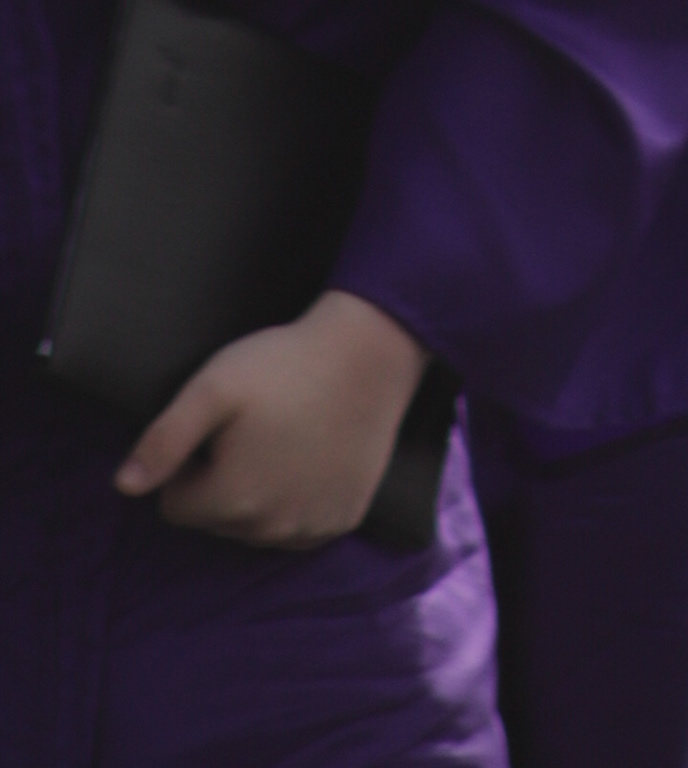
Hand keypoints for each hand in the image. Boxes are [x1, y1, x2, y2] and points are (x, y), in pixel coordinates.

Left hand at [118, 289, 429, 546]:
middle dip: (224, 481)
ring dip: (261, 494)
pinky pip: (301, 526)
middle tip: (254, 428)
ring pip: (258, 526)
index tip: (219, 428)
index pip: (176, 504)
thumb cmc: (286, 364)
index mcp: (230, 500)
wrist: (371, 350)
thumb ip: (164, 439)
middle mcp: (270, 529)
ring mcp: (311, 528)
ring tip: (284, 438)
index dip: (190, 463)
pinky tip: (312, 457)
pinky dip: (300, 500)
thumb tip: (124, 487)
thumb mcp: (214, 386)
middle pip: (217, 519)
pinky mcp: (344, 520)